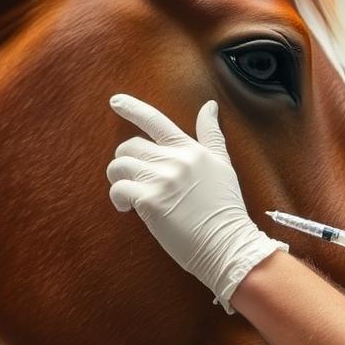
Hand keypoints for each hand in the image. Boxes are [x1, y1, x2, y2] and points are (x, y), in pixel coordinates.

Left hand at [106, 94, 286, 313]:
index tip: (115, 100)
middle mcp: (174, 160)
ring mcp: (162, 179)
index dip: (132, 108)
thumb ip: (211, 135)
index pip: (156, 121)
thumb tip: (209, 106)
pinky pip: (119, 189)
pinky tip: (128, 209)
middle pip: (130, 146)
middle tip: (133, 179)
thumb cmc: (226, 209)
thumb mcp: (223, 165)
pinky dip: (118, 199)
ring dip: (118, 179)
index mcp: (190, 150)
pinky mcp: (150, 201)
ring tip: (128, 194)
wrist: (229, 244)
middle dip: (125, 161)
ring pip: (119, 165)